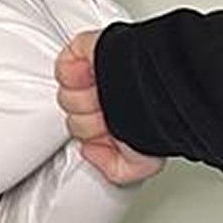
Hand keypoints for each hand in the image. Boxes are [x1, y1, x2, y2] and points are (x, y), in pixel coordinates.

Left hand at [57, 30, 165, 184]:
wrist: (158, 82)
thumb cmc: (159, 114)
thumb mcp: (144, 161)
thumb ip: (116, 170)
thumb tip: (90, 153)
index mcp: (117, 118)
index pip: (86, 135)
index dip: (94, 139)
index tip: (108, 136)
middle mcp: (105, 98)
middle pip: (74, 120)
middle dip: (90, 124)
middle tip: (109, 115)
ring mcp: (94, 75)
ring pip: (67, 98)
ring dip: (84, 101)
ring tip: (105, 95)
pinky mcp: (84, 52)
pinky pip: (63, 68)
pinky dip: (73, 75)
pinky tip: (92, 78)